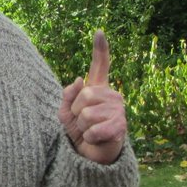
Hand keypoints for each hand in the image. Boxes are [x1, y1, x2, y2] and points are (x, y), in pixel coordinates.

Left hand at [58, 30, 126, 163]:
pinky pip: (94, 129)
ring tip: (89, 131)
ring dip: (82, 127)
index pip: (100, 65)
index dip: (100, 48)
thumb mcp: (66, 112)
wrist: (90, 154)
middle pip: (85, 95)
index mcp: (98, 89)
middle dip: (76, 112)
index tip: (98, 31)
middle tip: (82, 122)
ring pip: (87, 114)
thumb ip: (68, 95)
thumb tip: (79, 80)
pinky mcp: (120, 127)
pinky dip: (89, 137)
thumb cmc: (79, 131)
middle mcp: (112, 95)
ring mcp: (119, 110)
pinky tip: (95, 139)